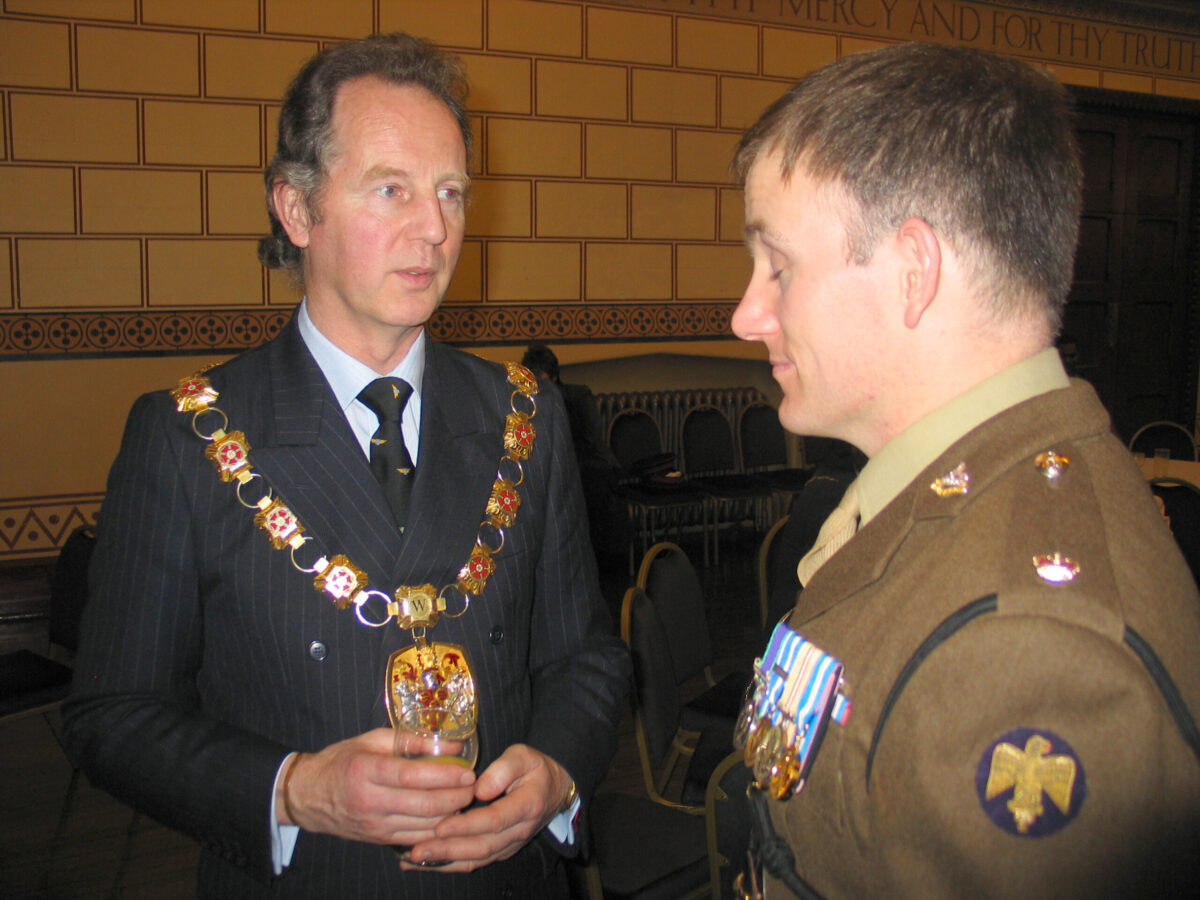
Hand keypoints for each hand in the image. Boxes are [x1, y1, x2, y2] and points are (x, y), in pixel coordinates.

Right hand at [278, 728, 476, 846]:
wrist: (309, 796)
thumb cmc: (342, 760)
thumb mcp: (372, 740)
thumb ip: (412, 741)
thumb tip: (452, 745)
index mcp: (366, 771)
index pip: (412, 776)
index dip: (444, 776)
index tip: (467, 772)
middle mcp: (370, 801)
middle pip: (423, 805)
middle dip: (455, 798)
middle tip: (473, 788)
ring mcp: (374, 825)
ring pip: (423, 827)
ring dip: (450, 816)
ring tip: (465, 801)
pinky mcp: (378, 839)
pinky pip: (415, 838)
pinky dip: (436, 829)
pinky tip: (448, 817)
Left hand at [401, 743, 573, 871]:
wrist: (555, 790)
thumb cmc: (535, 768)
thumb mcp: (523, 755)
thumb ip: (502, 769)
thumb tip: (478, 789)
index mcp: (527, 805)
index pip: (493, 820)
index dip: (465, 826)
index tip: (439, 827)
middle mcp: (519, 831)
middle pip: (482, 846)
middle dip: (447, 850)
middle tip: (416, 850)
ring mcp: (511, 844)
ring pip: (477, 859)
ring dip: (445, 862)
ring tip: (414, 859)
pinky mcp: (502, 850)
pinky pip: (476, 861)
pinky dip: (451, 865)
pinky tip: (426, 862)